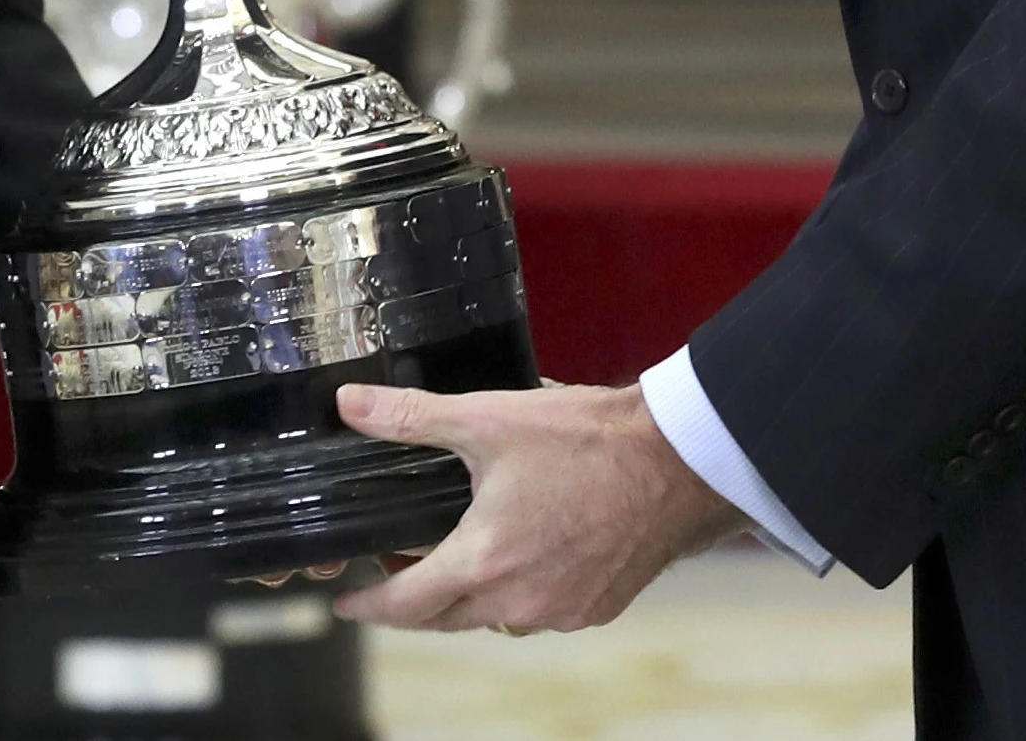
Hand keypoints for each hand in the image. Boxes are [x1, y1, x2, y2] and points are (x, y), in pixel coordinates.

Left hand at [327, 383, 743, 636]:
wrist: (677, 461)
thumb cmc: (589, 440)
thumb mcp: (489, 419)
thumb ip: (411, 417)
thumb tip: (351, 406)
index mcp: (484, 561)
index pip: (405, 605)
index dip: (368, 604)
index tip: (348, 600)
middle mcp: (519, 601)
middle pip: (445, 620)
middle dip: (415, 603)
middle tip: (398, 572)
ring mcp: (562, 611)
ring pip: (495, 618)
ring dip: (472, 597)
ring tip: (462, 555)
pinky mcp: (597, 608)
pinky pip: (542, 613)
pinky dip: (522, 593)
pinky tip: (526, 556)